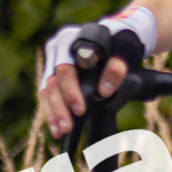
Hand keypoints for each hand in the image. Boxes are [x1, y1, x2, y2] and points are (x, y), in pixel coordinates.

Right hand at [39, 9, 152, 140]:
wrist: (117, 38)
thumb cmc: (120, 42)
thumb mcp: (124, 50)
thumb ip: (117, 67)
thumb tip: (104, 91)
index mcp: (70, 40)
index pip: (65, 68)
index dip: (70, 90)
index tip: (81, 110)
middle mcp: (57, 50)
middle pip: (52, 81)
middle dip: (60, 107)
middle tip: (68, 127)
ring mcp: (53, 62)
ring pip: (47, 90)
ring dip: (53, 113)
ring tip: (61, 132)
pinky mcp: (54, 74)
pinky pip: (48, 95)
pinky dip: (52, 112)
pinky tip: (57, 128)